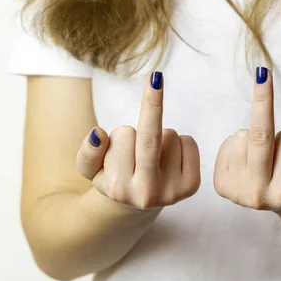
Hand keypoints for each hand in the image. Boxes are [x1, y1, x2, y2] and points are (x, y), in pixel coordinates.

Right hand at [76, 71, 200, 209]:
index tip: (132, 96)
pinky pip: (188, 142)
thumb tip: (97, 135)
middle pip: (150, 139)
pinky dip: (178, 142)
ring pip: (169, 135)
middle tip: (155, 78)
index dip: (120, 132)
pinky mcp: (192, 186)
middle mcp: (147, 193)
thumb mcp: (90, 170)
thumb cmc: (112, 177)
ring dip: (158, 136)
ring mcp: (173, 191)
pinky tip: (166, 159)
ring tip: (149, 157)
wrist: (137, 203)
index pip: (123, 138)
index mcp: (120, 188)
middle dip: (152, 104)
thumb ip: (87, 154)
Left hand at [214, 67, 280, 211]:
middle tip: (263, 72)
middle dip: (264, 101)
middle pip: (259, 137)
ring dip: (258, 136)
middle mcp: (258, 196)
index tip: (271, 84)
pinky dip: (242, 144)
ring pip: (243, 137)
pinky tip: (250, 160)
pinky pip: (229, 143)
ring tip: (267, 156)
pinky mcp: (221, 185)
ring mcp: (236, 192)